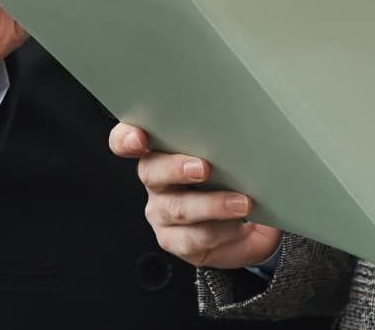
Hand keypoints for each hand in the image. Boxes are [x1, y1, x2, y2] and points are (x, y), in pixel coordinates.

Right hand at [109, 122, 282, 270]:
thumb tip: (240, 133)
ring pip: (178, 208)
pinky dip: (221, 231)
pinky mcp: (173, 240)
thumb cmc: (234, 178)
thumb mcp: (229, 155)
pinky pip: (193, 237)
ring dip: (213, 205)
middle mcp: (155, 179)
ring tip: (242, 203)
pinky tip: (239, 226)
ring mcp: (161, 211)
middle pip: (152, 171)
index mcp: (160, 148)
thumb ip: (221, 142)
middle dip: (177, 168)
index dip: (126, 138)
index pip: (126, 139)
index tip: (139, 139)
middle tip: (204, 168)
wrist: (248, 223)